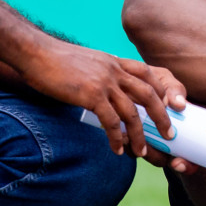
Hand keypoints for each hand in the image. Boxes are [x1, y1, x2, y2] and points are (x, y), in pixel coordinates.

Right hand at [20, 41, 182, 158]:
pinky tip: (117, 149)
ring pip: (132, 113)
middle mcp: (116, 71)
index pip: (149, 75)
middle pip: (149, 95)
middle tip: (169, 135)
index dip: (162, 91)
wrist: (37, 53)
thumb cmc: (59, 59)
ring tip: (142, 152)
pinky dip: (116, 138)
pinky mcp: (91, 96)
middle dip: (162, 117)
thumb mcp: (91, 60)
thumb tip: (110, 86)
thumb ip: (105, 72)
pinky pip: (110, 122)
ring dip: (139, 135)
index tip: (168, 107)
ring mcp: (105, 83)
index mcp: (117, 62)